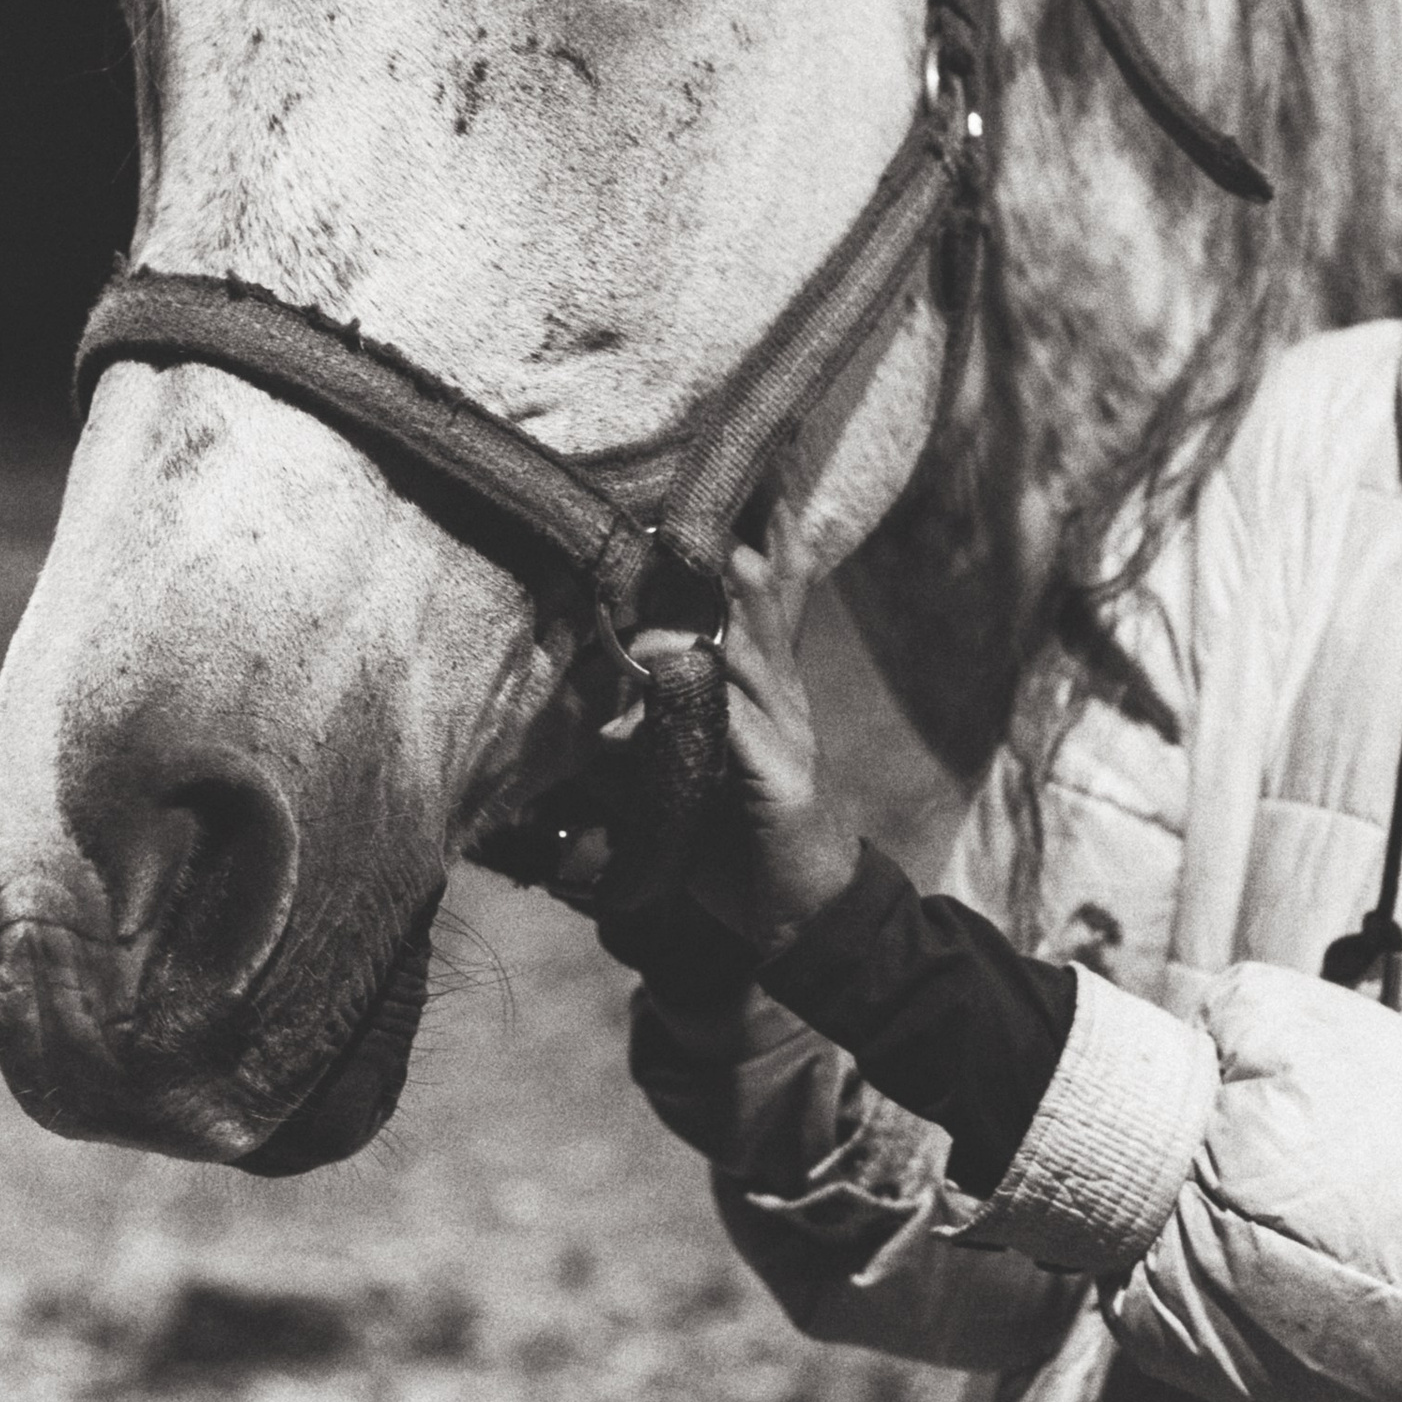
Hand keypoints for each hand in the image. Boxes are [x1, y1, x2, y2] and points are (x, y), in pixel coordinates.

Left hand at [619, 525, 862, 960]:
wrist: (802, 911)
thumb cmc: (738, 837)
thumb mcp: (693, 771)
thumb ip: (652, 736)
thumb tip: (599, 709)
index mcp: (764, 690)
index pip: (765, 603)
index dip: (762, 547)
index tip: (749, 491)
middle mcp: (782, 699)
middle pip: (765, 608)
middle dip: (743, 552)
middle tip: (723, 495)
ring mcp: (789, 734)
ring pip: (760, 654)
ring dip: (741, 605)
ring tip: (728, 553)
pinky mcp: (784, 778)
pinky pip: (747, 728)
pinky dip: (723, 698)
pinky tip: (707, 667)